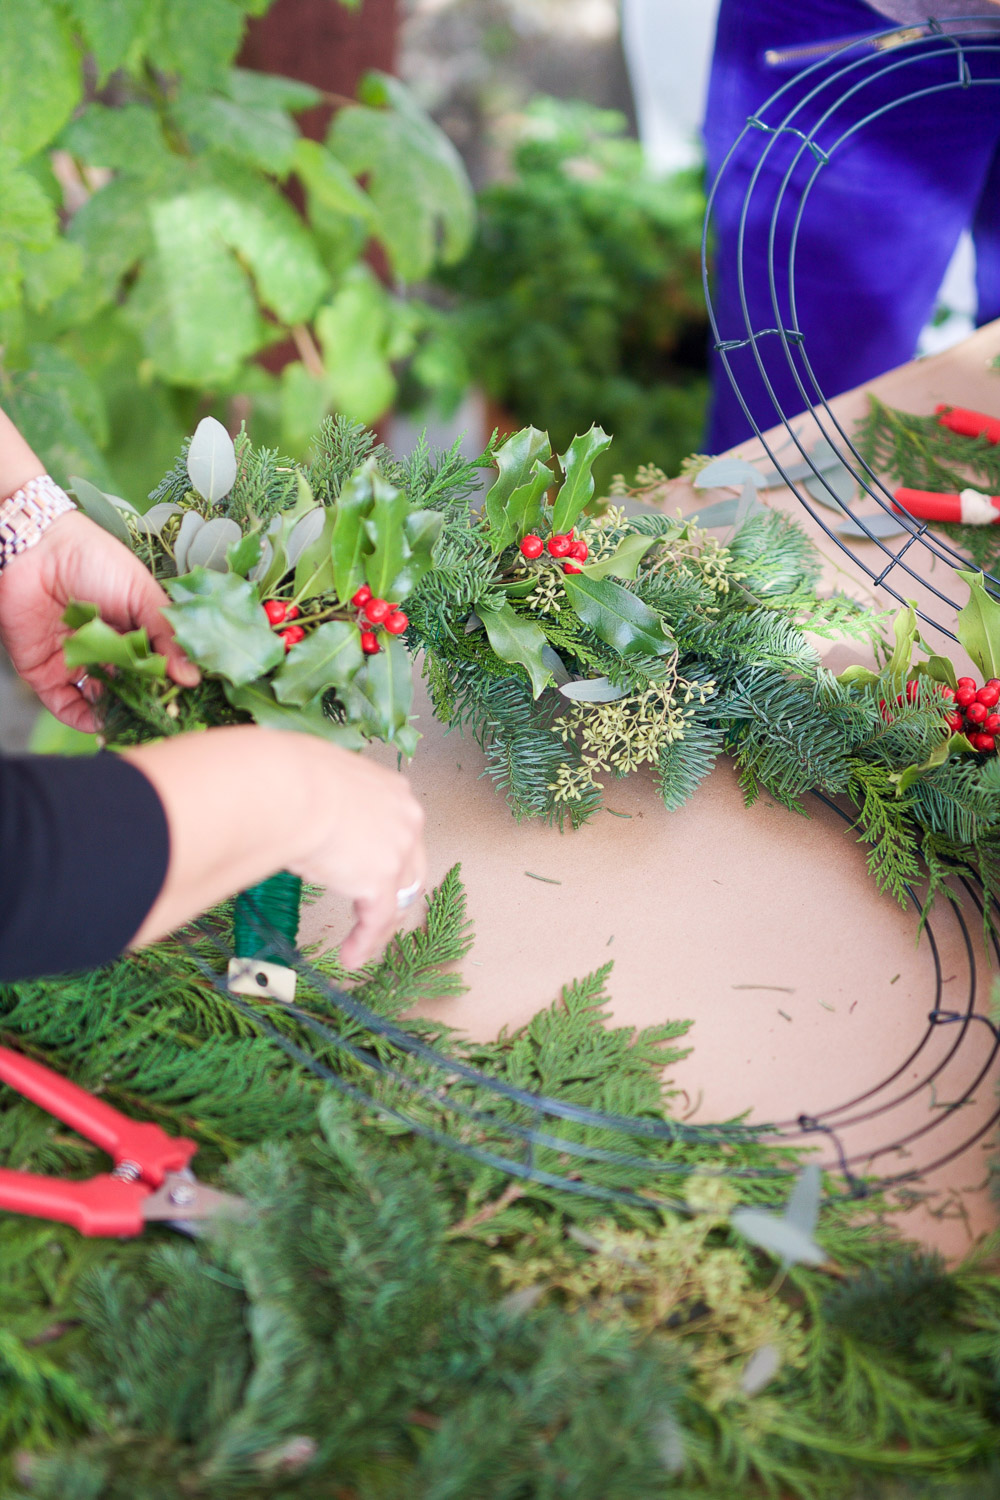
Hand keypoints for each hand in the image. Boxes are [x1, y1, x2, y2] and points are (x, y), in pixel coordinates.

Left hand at [0, 511, 198, 730]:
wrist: (39, 550)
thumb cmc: (95, 561)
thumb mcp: (143, 596)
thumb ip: (167, 638)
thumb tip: (192, 678)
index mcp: (133, 631)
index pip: (156, 667)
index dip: (169, 685)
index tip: (186, 701)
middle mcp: (106, 650)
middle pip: (130, 688)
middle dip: (145, 705)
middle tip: (163, 717)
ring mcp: (78, 663)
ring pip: (102, 701)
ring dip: (118, 714)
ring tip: (135, 721)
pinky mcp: (47, 673)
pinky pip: (67, 705)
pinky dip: (83, 719)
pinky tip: (102, 724)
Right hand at [287, 741, 426, 968]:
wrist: (289, 787)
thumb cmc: (289, 775)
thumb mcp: (319, 780)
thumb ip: (325, 802)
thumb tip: (301, 816)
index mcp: (393, 792)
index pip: (400, 832)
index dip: (389, 857)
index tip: (371, 873)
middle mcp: (405, 820)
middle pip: (410, 869)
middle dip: (394, 896)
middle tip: (374, 915)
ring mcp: (397, 852)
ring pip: (399, 898)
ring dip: (380, 925)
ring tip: (360, 946)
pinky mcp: (382, 881)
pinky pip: (378, 919)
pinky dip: (365, 941)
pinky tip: (351, 956)